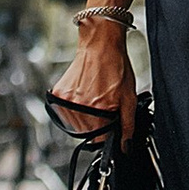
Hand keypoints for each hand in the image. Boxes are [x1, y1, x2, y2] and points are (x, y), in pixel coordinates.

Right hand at [53, 18, 137, 140]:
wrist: (100, 44)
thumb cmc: (115, 65)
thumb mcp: (129, 96)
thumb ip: (128, 124)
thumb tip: (126, 146)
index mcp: (99, 110)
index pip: (101, 140)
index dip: (108, 133)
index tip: (110, 123)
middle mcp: (80, 107)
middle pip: (88, 133)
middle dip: (98, 124)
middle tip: (104, 105)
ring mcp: (67, 101)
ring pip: (76, 125)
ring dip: (86, 118)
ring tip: (93, 98)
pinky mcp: (59, 95)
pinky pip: (66, 114)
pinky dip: (75, 110)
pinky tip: (84, 96)